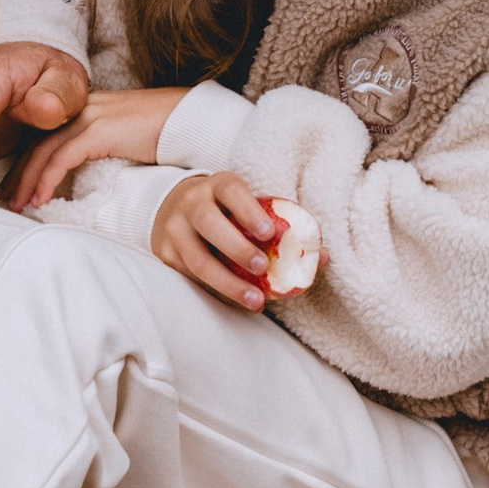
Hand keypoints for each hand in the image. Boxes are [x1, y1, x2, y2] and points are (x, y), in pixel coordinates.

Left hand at [8, 84, 189, 212]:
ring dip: (26, 180)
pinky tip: (39, 199)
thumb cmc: (169, 136)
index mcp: (87, 109)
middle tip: (6, 200)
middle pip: (37, 141)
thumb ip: (104, 154)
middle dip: (18, 173)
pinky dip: (46, 179)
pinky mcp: (100, 129)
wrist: (196, 122)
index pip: (46, 134)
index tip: (17, 187)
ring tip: (17, 206)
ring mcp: (90, 115)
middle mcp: (83, 108)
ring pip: (43, 149)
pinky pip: (62, 157)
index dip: (28, 161)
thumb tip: (89, 182)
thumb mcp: (128, 144)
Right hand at [152, 169, 281, 309]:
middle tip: (263, 267)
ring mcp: (174, 230)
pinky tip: (238, 302)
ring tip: (255, 300)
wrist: (175, 209)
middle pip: (209, 222)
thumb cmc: (226, 212)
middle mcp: (191, 203)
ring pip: (197, 260)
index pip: (231, 191)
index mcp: (217, 185)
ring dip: (228, 283)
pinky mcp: (166, 255)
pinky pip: (192, 278)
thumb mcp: (247, 207)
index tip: (269, 233)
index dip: (249, 211)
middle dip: (237, 248)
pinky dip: (217, 293)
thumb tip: (322, 257)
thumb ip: (282, 227)